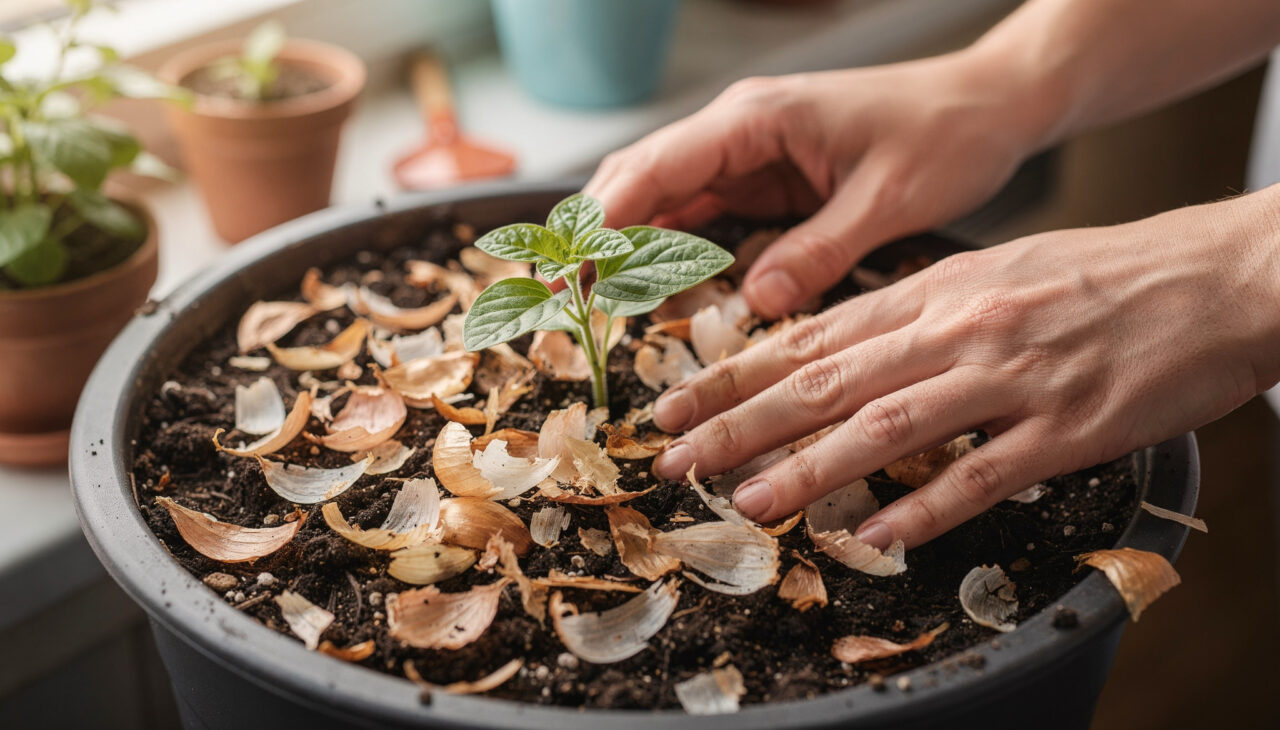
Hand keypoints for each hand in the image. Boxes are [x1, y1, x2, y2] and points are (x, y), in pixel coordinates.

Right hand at [584, 49, 1058, 317]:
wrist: (991, 105)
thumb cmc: (949, 134)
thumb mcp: (889, 200)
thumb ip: (819, 251)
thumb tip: (755, 302)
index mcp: (757, 120)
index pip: (654, 168)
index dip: (604, 224)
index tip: (570, 276)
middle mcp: (739, 130)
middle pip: (639, 180)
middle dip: (596, 237)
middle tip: (563, 301)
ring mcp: (748, 154)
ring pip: (662, 199)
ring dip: (625, 248)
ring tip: (592, 304)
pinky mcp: (766, 179)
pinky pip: (701, 216)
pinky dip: (670, 252)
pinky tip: (653, 291)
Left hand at [649, 188, 1279, 548]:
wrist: (1212, 276)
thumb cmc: (1096, 276)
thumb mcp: (990, 273)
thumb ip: (911, 311)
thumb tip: (836, 347)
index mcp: (935, 291)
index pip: (812, 338)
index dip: (735, 373)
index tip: (676, 404)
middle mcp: (958, 330)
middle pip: (828, 381)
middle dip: (740, 422)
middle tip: (676, 459)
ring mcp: (1011, 378)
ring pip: (889, 426)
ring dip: (811, 467)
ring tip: (749, 500)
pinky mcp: (1067, 427)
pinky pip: (984, 473)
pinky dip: (926, 506)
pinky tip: (877, 535)